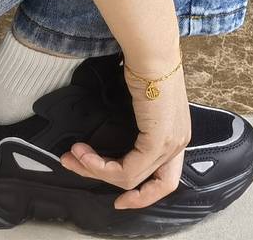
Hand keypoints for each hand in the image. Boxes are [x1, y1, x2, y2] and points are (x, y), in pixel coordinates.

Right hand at [62, 59, 189, 210]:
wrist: (151, 52)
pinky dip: (100, 166)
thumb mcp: (146, 105)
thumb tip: (119, 145)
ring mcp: (170, 143)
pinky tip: (83, 153)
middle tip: (85, 174)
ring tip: (73, 156)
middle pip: (150, 185)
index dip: (144, 194)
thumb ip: (140, 129)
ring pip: (130, 178)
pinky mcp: (158, 141)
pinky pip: (126, 169)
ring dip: (95, 170)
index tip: (121, 199)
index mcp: (178, 135)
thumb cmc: (145, 69)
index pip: (165, 179)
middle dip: (118, 189)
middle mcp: (178, 143)